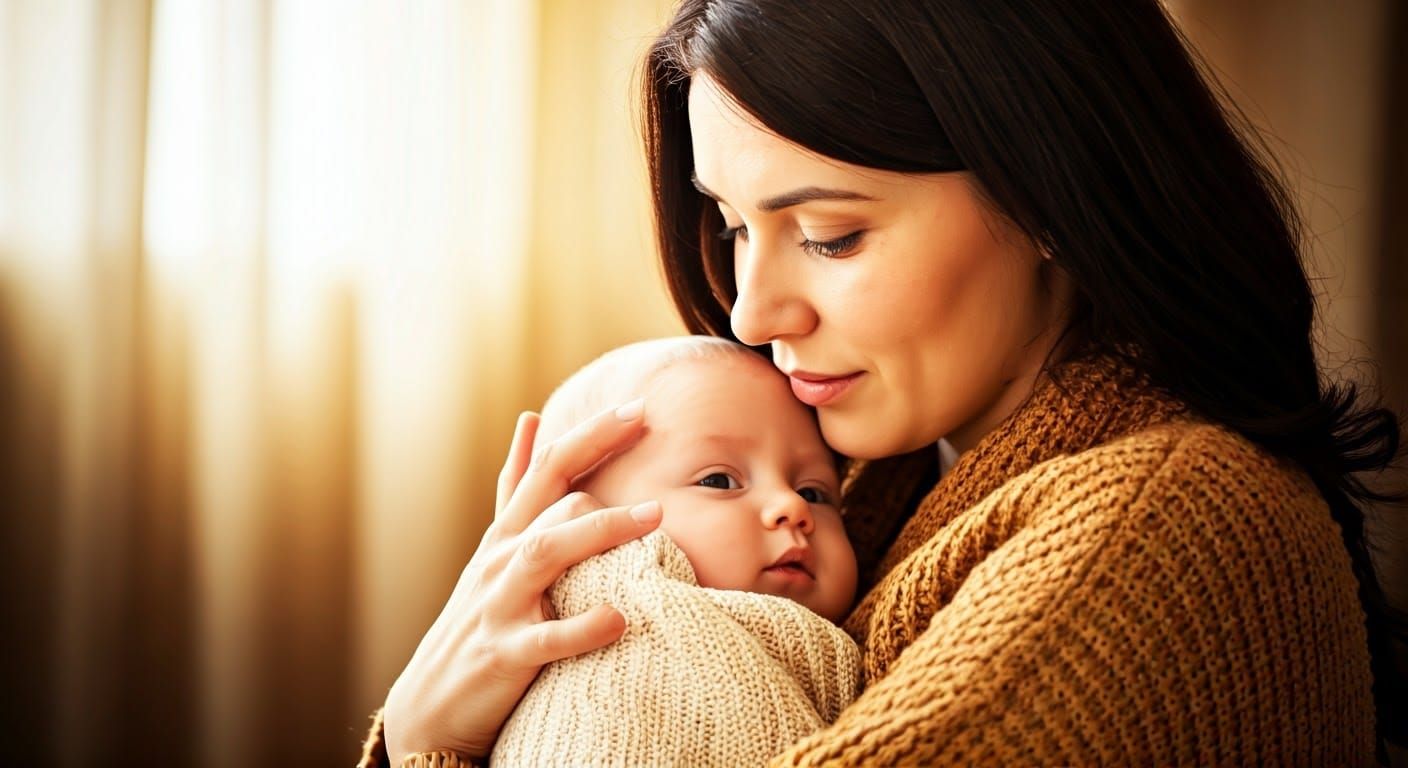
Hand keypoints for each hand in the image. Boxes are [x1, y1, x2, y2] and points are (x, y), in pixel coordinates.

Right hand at [381, 400, 659, 763]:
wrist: (432, 703)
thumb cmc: (480, 615)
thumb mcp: (496, 546)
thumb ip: (517, 485)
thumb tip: (531, 418)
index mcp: (508, 532)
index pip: (551, 468)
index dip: (593, 435)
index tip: (640, 407)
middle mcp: (502, 559)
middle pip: (552, 501)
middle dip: (604, 476)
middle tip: (660, 454)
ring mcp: (500, 605)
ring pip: (547, 554)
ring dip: (601, 532)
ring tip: (654, 519)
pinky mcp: (504, 655)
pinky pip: (546, 638)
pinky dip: (582, 627)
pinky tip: (619, 619)